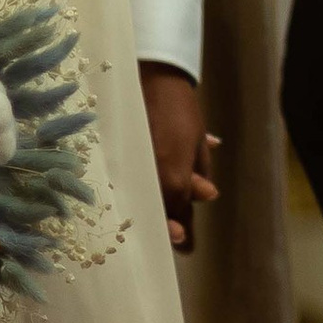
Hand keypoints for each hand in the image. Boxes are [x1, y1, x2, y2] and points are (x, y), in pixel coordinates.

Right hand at [141, 64, 219, 254]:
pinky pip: (123, 184)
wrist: (154, 77)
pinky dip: (130, 192)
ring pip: (138, 202)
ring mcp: (131, 169)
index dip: (181, 232)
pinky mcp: (116, 159)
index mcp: (174, 176)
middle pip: (155, 213)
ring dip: (147, 212)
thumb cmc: (182, 109)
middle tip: (176, 237)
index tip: (185, 245)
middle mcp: (151, 178)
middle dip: (166, 227)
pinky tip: (126, 199)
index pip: (177, 214)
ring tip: (154, 221)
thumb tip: (206, 196)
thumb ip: (200, 172)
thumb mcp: (197, 142)